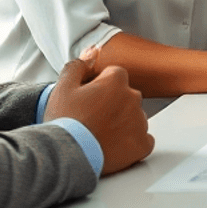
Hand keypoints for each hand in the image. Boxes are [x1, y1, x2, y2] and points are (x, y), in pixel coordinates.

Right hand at [45, 50, 153, 175]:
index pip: (114, 76)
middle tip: (91, 119)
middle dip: (112, 104)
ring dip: (122, 123)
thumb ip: (80, 65)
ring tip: (99, 134)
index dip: (99, 87)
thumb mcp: (63, 87)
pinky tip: (114, 146)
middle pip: (125, 96)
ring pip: (134, 117)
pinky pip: (143, 139)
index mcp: (117, 81)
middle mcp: (134, 99)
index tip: (87, 100)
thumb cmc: (64, 121)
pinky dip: (131, 142)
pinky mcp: (142, 144)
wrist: (65, 155)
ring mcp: (140, 122)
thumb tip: (93, 51)